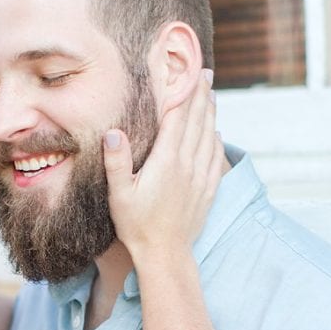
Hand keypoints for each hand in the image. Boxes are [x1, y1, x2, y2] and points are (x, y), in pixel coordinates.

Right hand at [105, 68, 221, 263]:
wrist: (166, 254)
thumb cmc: (137, 225)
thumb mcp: (119, 194)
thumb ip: (116, 162)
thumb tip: (114, 131)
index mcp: (167, 162)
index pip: (179, 119)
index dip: (186, 94)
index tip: (191, 74)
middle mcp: (188, 165)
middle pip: (198, 122)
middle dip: (202, 96)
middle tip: (206, 74)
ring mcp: (201, 178)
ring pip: (210, 137)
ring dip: (211, 114)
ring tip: (212, 96)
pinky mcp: (208, 190)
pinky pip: (216, 158)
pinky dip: (216, 141)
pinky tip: (216, 134)